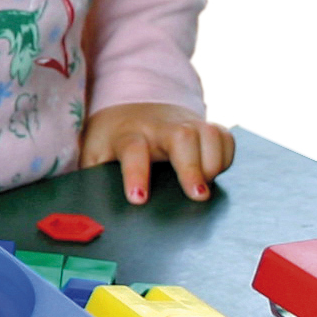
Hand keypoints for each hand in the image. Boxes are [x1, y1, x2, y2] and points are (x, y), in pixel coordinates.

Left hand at [80, 103, 234, 203]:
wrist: (131, 104)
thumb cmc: (112, 138)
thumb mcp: (93, 153)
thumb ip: (92, 177)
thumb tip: (90, 213)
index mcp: (128, 135)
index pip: (133, 150)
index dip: (137, 174)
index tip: (139, 200)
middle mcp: (160, 127)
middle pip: (180, 137)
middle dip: (191, 167)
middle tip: (199, 196)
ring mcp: (185, 124)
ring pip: (208, 132)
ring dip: (213, 161)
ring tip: (207, 187)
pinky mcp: (202, 126)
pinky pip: (224, 136)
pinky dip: (226, 156)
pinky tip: (215, 174)